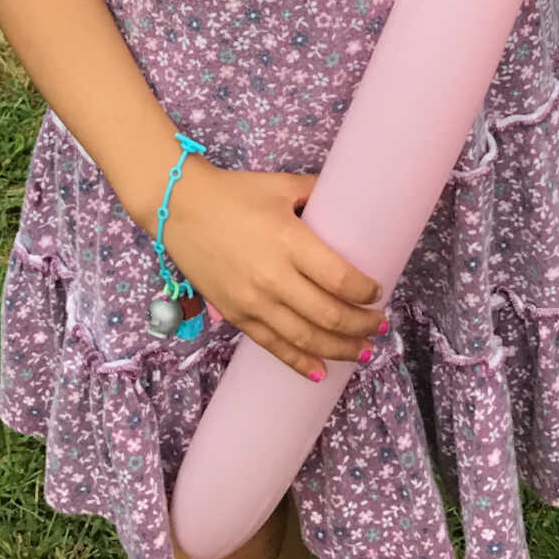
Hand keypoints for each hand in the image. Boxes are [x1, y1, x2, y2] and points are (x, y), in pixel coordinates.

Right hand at [165, 160, 386, 381]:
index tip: (377, 292)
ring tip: (363, 352)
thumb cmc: (234, 192)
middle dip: (361, 325)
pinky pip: (273, 345)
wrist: (178, 207)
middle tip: (379, 325)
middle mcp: (274, 277)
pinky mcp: (236, 314)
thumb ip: (316, 194)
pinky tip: (319, 372)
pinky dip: (299, 362)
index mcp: (290, 241)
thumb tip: (348, 200)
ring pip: (305, 337)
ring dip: (339, 349)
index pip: (339, 278)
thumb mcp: (281, 185)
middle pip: (328, 314)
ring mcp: (253, 301)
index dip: (365, 291)